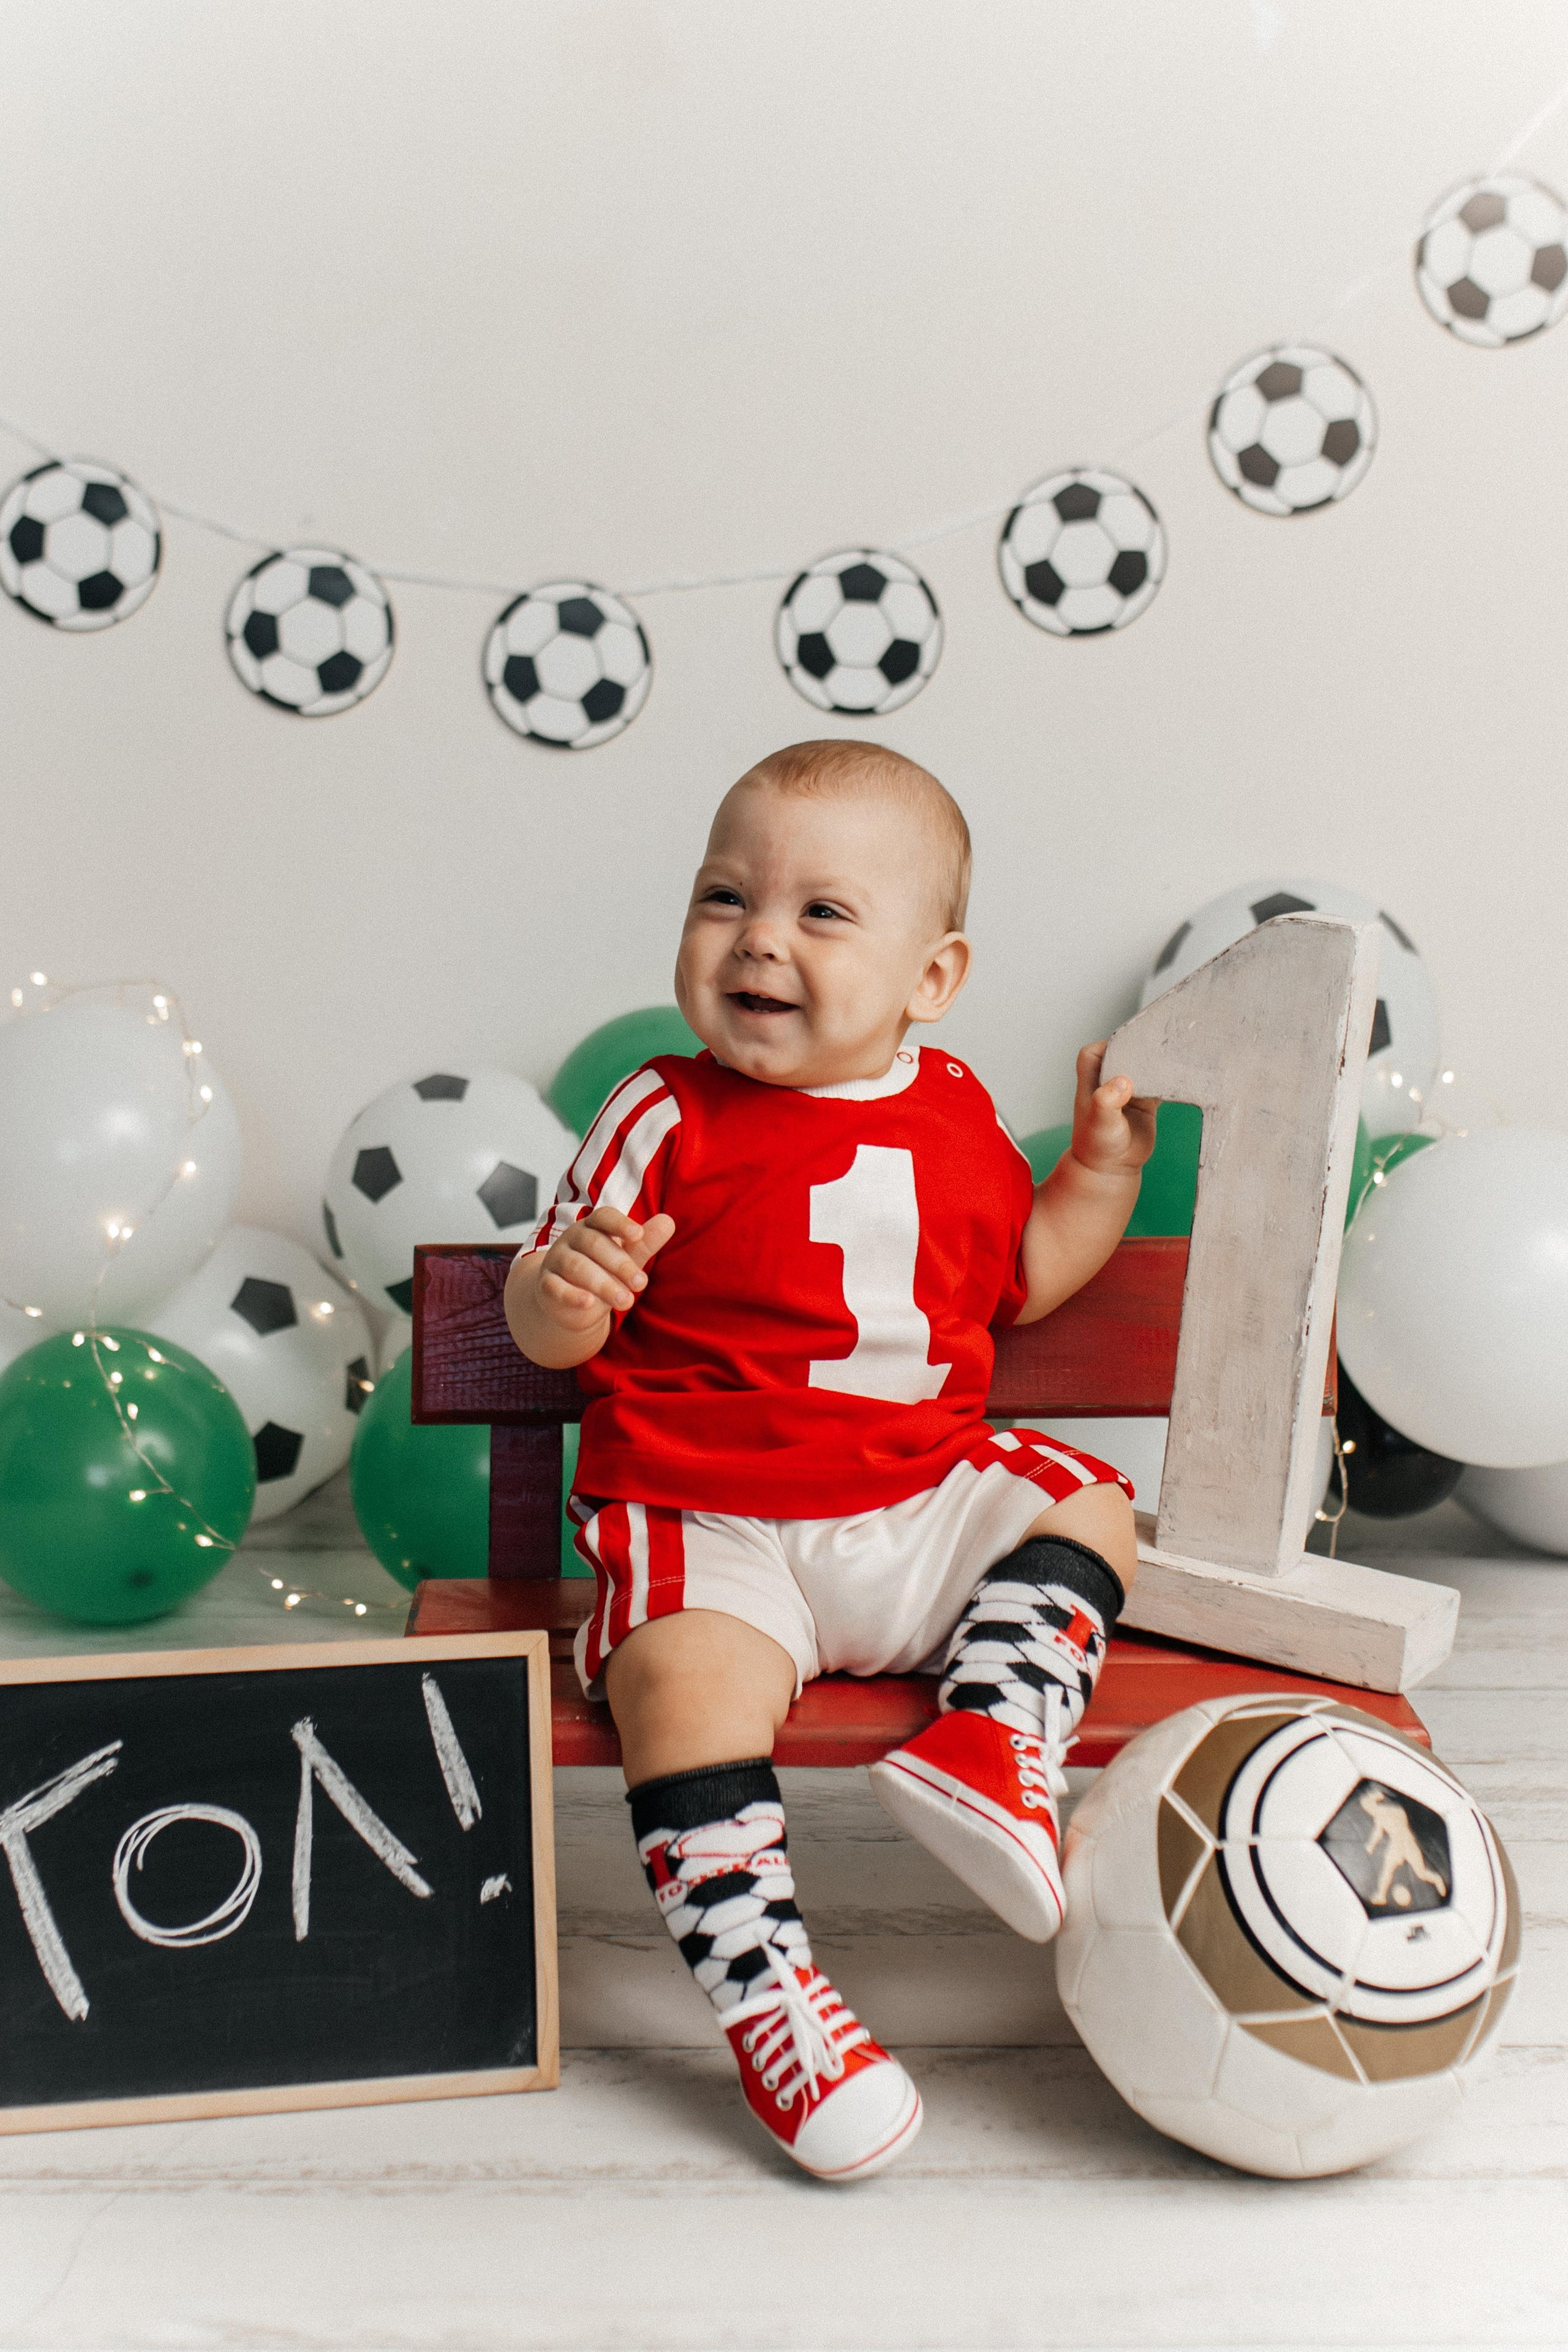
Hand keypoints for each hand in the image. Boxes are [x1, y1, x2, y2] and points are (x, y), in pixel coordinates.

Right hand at [534, 1205, 675, 1337]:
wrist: (568, 1300)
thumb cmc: (602, 1271)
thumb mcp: (625, 1257)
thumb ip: (645, 1242)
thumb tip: (668, 1221)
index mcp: (592, 1226)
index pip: (603, 1217)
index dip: (620, 1224)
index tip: (638, 1235)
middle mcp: (571, 1239)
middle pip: (594, 1245)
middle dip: (620, 1264)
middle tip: (641, 1284)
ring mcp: (556, 1261)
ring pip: (577, 1267)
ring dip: (603, 1284)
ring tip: (626, 1301)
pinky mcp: (546, 1285)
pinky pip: (555, 1287)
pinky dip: (572, 1295)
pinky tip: (588, 1303)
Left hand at [1069, 1041, 1158, 1176]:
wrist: (1112, 1169)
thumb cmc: (1098, 1146)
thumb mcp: (1099, 1122)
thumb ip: (1106, 1101)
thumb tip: (1123, 1083)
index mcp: (1091, 1083)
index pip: (1093, 1053)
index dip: (1107, 1046)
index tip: (1127, 1048)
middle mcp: (1108, 1083)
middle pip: (1122, 1054)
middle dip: (1137, 1048)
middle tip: (1157, 1047)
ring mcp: (1128, 1090)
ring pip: (1142, 1067)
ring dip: (1155, 1063)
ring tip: (1171, 1058)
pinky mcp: (1145, 1101)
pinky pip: (1158, 1084)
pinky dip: (1168, 1080)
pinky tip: (1179, 1078)